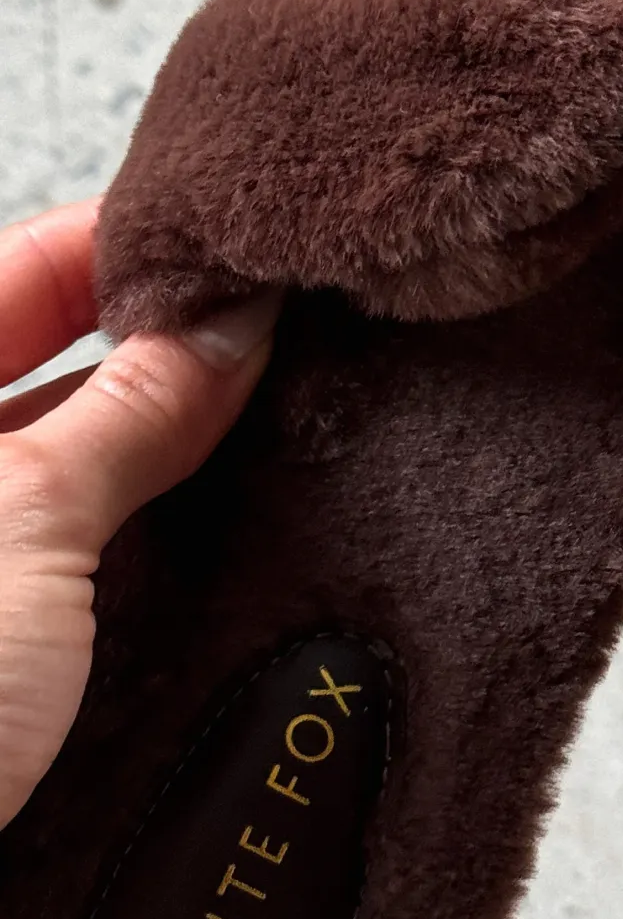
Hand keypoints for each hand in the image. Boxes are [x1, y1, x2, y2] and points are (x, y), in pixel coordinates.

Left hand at [0, 200, 277, 827]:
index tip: (252, 254)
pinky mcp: (2, 668)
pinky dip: (165, 567)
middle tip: (296, 349)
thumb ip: (132, 413)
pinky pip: (93, 583)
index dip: (136, 250)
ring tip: (296, 453)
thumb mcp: (22, 524)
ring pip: (81, 484)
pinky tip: (246, 566)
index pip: (23, 272)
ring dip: (177, 472)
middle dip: (173, 359)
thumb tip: (229, 323)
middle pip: (55, 378)